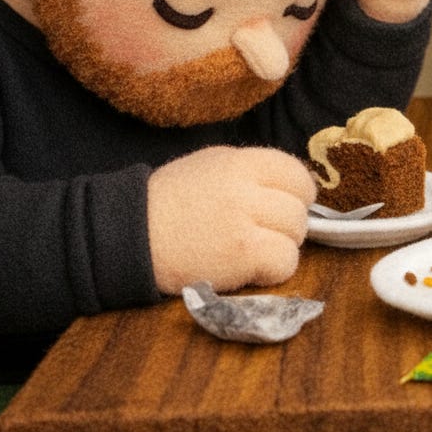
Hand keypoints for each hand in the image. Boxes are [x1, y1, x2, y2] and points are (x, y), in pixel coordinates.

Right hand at [147, 146, 315, 293]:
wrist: (133, 235)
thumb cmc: (169, 201)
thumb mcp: (209, 166)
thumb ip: (249, 172)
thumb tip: (288, 188)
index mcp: (239, 161)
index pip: (295, 172)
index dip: (296, 193)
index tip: (284, 205)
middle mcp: (246, 188)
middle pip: (298, 208)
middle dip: (287, 224)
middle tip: (264, 232)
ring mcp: (246, 222)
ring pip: (296, 236)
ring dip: (280, 247)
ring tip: (253, 250)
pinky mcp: (243, 256)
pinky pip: (285, 263)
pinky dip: (273, 270)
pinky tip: (249, 268)